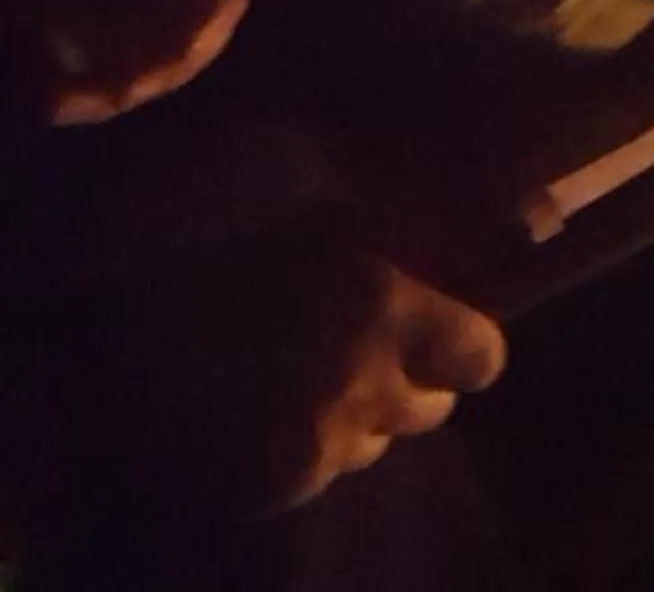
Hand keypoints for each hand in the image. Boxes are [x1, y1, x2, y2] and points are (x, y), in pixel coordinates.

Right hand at [94, 223, 505, 518]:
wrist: (113, 309)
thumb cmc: (227, 238)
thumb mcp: (332, 219)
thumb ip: (403, 240)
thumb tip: (487, 234)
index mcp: (387, 306)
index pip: (482, 359)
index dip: (464, 355)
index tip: (445, 347)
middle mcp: (363, 380)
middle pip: (429, 412)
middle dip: (406, 389)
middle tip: (359, 362)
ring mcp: (318, 441)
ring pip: (369, 447)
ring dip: (350, 421)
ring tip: (293, 382)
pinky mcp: (273, 487)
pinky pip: (312, 477)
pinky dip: (294, 455)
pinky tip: (251, 416)